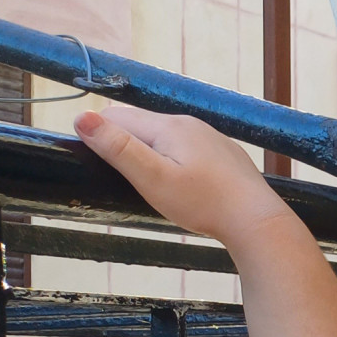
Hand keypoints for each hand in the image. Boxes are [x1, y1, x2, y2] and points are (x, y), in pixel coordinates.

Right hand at [74, 106, 293, 245]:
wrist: (255, 219)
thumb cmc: (202, 202)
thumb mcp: (152, 178)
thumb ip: (118, 147)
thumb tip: (81, 117)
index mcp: (168, 125)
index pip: (116, 116)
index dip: (98, 135)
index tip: (93, 162)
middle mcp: (189, 123)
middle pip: (140, 124)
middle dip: (121, 142)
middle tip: (117, 175)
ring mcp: (209, 137)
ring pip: (163, 136)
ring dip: (146, 151)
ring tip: (144, 180)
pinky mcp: (221, 153)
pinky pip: (185, 148)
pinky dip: (171, 159)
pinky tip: (176, 181)